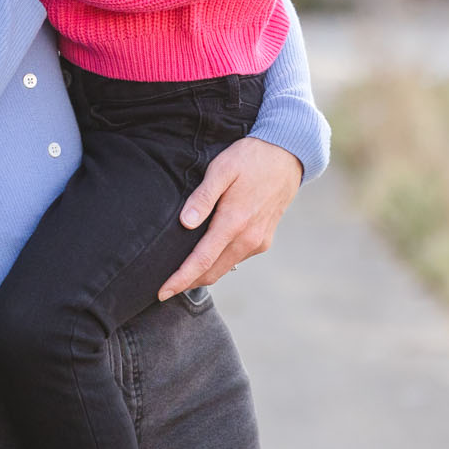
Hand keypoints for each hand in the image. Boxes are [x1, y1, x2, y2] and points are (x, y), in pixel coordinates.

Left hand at [157, 137, 301, 299]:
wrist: (287, 155)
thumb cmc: (250, 158)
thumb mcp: (222, 169)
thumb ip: (203, 197)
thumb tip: (185, 223)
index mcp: (234, 222)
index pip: (201, 261)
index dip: (179, 279)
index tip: (161, 292)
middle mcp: (248, 239)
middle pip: (211, 272)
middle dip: (186, 283)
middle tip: (163, 287)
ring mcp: (258, 242)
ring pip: (224, 267)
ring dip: (202, 274)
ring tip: (181, 272)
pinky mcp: (264, 240)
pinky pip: (236, 258)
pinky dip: (218, 263)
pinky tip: (206, 255)